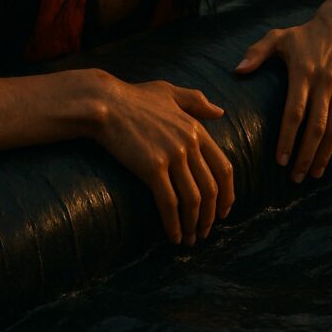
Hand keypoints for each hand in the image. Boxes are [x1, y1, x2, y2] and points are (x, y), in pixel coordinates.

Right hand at [93, 76, 233, 245]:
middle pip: (211, 189)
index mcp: (196, 128)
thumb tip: (220, 112)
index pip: (224, 167)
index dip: (227, 194)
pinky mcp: (152, 167)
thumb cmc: (132, 97)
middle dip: (211, 216)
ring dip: (194, 225)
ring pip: (193, 200)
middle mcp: (189, 143)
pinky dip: (174, 224)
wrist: (104, 102)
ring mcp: (172, 155)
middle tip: (205, 232)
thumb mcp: (169, 91)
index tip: (224, 211)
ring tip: (190, 240)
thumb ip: (196, 101)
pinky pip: (169, 203)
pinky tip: (173, 236)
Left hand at [234, 7, 331, 181]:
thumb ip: (256, 53)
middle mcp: (325, 83)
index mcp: (303, 73)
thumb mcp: (278, 37)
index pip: (295, 113)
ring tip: (313, 173)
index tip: (281, 160)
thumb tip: (237, 71)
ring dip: (325, 155)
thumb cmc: (304, 34)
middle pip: (316, 128)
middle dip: (306, 155)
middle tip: (296, 177)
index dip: (288, 139)